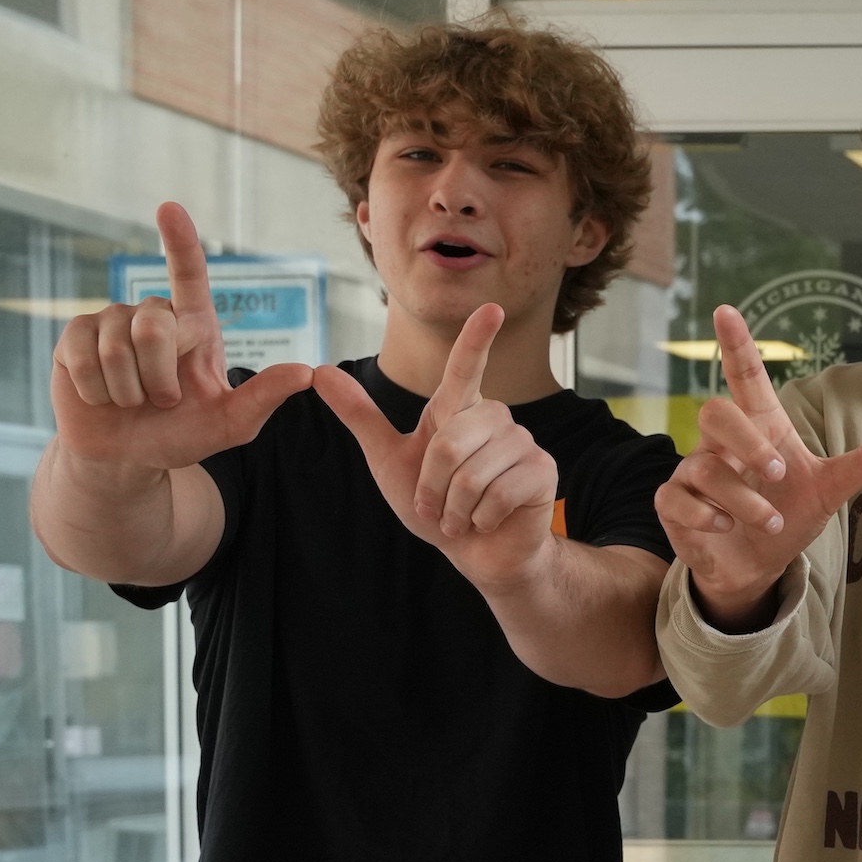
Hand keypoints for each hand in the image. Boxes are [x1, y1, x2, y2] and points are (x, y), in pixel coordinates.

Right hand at [47, 202, 312, 474]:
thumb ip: (263, 397)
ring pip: (116, 348)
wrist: (128, 456)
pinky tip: (101, 396)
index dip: (180, 241)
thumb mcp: (230, 423)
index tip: (169, 208)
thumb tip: (307, 372)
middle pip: (154, 328)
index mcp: (194, 325)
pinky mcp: (74, 337)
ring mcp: (109, 321)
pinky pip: (82, 358)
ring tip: (132, 400)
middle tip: (163, 401)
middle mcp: (152, 314)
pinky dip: (97, 390)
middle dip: (159, 379)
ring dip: (128, 390)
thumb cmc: (182, 434)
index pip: (189, 274)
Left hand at [311, 305, 563, 596]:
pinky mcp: (543, 471)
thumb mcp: (388, 459)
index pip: (465, 368)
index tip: (490, 308)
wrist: (478, 553)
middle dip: (432, 484)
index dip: (476, 339)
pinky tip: (486, 522)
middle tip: (436, 506)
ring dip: (454, 507)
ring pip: (472, 472)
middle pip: (450, 441)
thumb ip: (360, 416)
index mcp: (458, 411)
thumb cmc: (437, 505)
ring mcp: (523, 443)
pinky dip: (481, 518)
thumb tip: (318, 371)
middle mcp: (494, 419)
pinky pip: (498, 493)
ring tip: (460, 517)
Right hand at [655, 305, 861, 627]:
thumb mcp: (829, 491)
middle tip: (779, 473)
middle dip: (748, 442)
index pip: (745, 378)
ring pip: (705, 466)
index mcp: (760, 428)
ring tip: (772, 523)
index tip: (726, 309)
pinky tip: (726, 527)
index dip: (736, 345)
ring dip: (744, 499)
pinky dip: (705, 514)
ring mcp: (694, 471)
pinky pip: (676, 497)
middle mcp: (722, 444)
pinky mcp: (673, 504)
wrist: (757, 567)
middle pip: (716, 411)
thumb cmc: (787, 516)